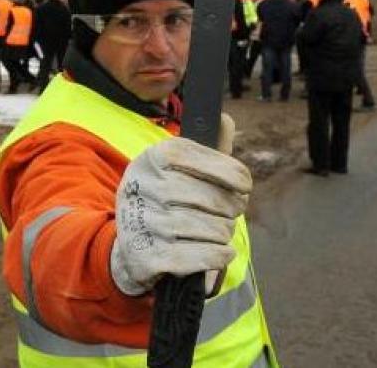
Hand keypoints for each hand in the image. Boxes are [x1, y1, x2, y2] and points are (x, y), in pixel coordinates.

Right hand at [110, 114, 250, 296]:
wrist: (132, 248)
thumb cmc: (167, 202)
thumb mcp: (180, 170)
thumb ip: (209, 147)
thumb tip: (224, 119)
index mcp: (154, 157)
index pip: (209, 159)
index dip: (235, 174)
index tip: (244, 186)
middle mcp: (144, 186)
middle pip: (215, 199)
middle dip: (232, 209)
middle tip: (229, 214)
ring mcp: (144, 222)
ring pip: (212, 229)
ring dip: (224, 234)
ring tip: (217, 232)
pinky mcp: (148, 256)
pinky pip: (203, 256)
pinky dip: (219, 256)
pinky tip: (220, 252)